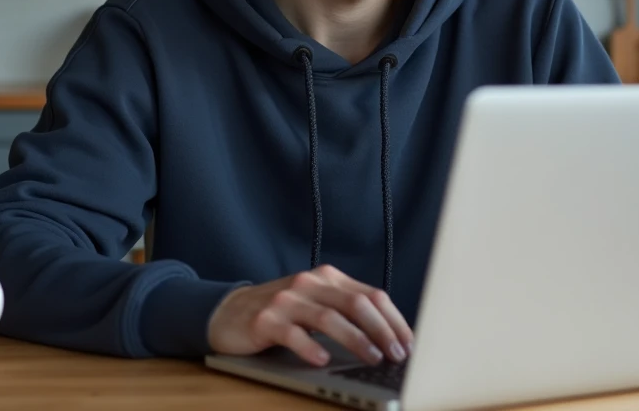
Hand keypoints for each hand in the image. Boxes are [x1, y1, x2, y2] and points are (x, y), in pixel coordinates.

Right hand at [207, 264, 412, 366]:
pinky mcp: (265, 320)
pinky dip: (310, 348)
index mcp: (328, 278)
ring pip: (329, 318)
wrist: (230, 312)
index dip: (393, 319)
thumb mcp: (316, 303)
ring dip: (355, 340)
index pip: (371, 294)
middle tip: (396, 353)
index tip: (408, 342)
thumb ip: (345, 311)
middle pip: (355, 304)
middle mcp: (309, 284)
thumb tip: (388, 337)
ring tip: (372, 358)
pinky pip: (292, 334)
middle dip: (381, 330)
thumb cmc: (281, 312)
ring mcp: (286, 301)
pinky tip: (323, 360)